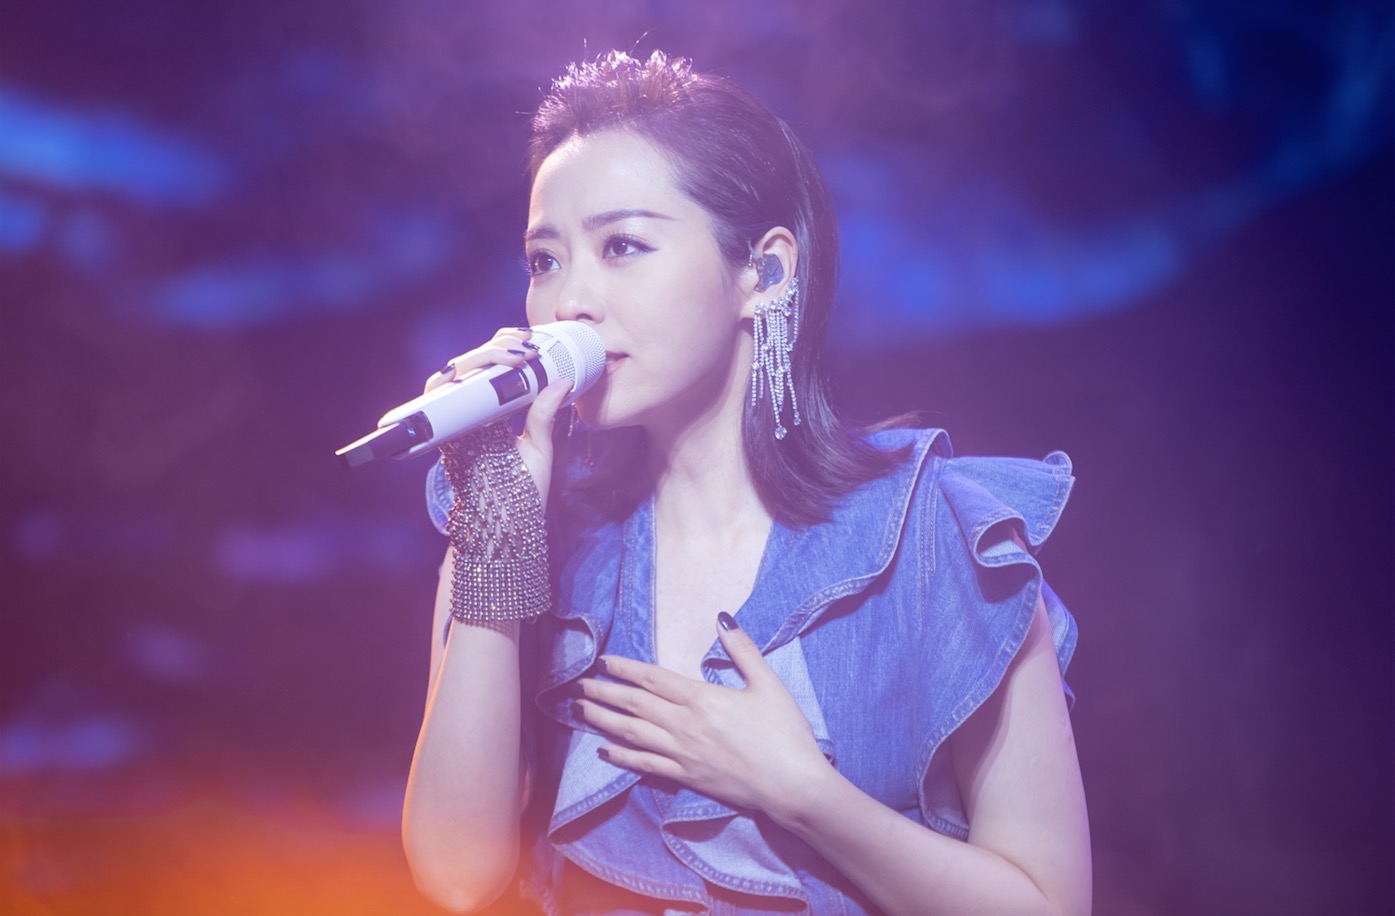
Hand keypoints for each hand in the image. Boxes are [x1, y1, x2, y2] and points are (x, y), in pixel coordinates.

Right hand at [423, 327, 570, 507]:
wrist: (506, 529)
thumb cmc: (523, 495)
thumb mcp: (540, 450)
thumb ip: (545, 416)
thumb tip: (563, 382)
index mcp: (493, 416)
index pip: (492, 371)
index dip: (505, 348)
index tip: (531, 340)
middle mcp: (471, 417)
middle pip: (472, 368)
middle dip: (495, 347)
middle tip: (525, 343)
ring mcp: (455, 425)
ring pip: (452, 377)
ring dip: (479, 359)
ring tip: (513, 354)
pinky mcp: (443, 437)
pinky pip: (435, 402)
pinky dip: (448, 382)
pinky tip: (470, 372)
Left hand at [574, 614, 831, 818]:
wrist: (791, 785)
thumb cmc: (784, 733)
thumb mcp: (768, 684)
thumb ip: (742, 651)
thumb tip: (722, 619)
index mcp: (701, 698)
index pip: (653, 679)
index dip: (625, 669)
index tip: (603, 662)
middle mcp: (684, 725)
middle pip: (634, 704)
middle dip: (604, 693)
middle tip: (577, 686)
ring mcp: (681, 754)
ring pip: (632, 734)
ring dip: (603, 721)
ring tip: (580, 711)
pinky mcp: (685, 778)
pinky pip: (645, 765)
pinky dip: (622, 758)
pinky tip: (605, 752)